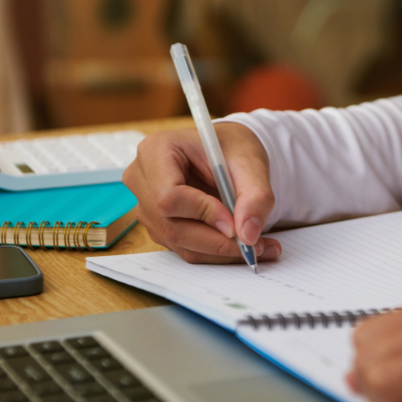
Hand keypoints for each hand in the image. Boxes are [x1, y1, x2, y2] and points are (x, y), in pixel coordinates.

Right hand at [122, 123, 281, 263]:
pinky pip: (185, 248)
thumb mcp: (252, 164)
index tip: (235, 224)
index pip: (168, 196)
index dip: (202, 214)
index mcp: (156, 151)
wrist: (228, 154)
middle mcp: (143, 180)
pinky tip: (242, 245)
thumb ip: (255, 197)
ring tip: (259, 247)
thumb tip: (248, 235)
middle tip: (256, 246)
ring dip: (220, 251)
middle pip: (171, 226)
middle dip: (217, 242)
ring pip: (180, 243)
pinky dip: (216, 252)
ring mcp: (147, 206)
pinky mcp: (159, 225)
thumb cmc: (233, 149)